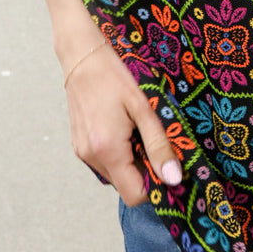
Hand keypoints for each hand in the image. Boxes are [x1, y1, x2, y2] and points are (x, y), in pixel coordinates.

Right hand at [63, 38, 182, 204]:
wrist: (82, 56)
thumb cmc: (114, 76)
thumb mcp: (144, 108)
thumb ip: (159, 145)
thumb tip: (173, 178)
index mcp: (107, 150)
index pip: (135, 195)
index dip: (156, 185)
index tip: (168, 163)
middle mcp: (91, 157)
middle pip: (125, 185)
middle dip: (145, 170)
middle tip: (153, 139)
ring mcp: (82, 152)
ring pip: (116, 174)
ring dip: (132, 161)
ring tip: (136, 129)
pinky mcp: (79, 145)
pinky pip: (104, 162)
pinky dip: (119, 153)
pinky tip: (123, 128)